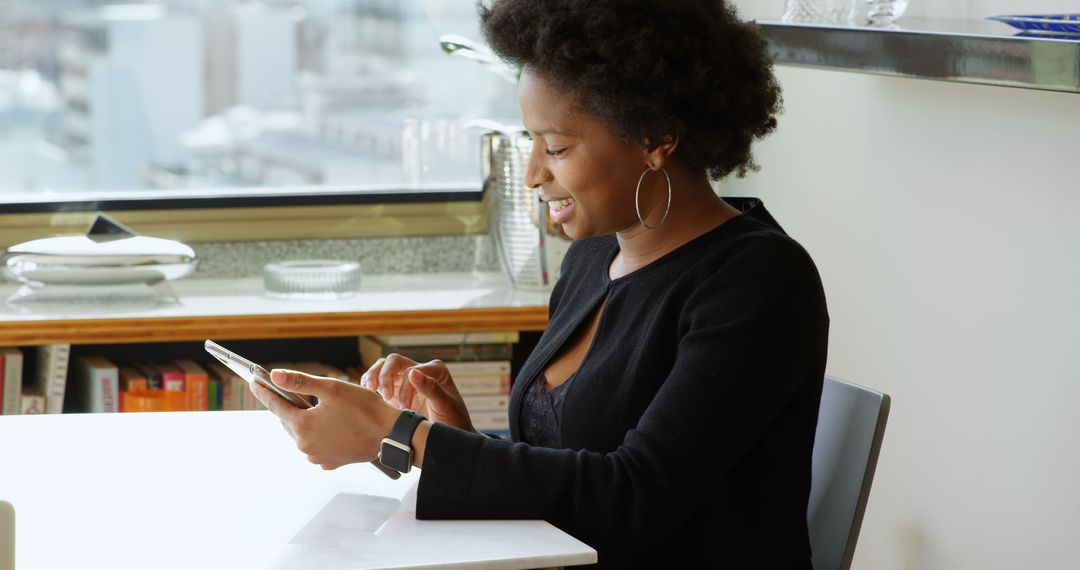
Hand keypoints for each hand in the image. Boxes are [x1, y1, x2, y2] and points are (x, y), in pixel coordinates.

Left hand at [251, 369, 399, 469]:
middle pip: (289, 421)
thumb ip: (300, 381)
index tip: (254, 382)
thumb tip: (275, 376)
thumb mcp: (331, 388)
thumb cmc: (364, 409)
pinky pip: (315, 445)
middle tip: (287, 391)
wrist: (390, 435)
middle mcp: (305, 445)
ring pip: (302, 434)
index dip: (264, 392)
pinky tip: (328, 424)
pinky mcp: (329, 462)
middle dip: (288, 405)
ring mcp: (317, 456)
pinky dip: (317, 434)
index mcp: (302, 425)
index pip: (276, 405)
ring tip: (315, 408)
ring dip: (304, 421)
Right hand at [361, 354, 475, 432]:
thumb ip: (431, 389)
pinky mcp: (395, 390)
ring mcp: (406, 379)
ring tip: (370, 390)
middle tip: (386, 397)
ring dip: (374, 376)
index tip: (405, 409)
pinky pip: (379, 379)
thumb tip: (412, 372)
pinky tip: (368, 392)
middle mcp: (419, 370)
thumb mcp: (446, 405)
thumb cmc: (453, 420)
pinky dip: (371, 382)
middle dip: (385, 377)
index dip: (405, 388)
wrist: (448, 437)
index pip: (411, 369)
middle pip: (394, 361)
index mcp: (435, 370)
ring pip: (383, 366)